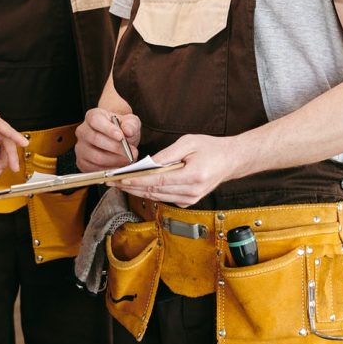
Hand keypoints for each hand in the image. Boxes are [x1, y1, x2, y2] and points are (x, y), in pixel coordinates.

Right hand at [75, 108, 141, 172]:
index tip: (121, 137)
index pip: (96, 121)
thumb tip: (128, 131)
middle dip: (116, 148)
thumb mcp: (130, 122)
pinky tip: (119, 167)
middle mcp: (83, 131)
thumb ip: (131, 124)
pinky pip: (94, 169)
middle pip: (96, 139)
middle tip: (132, 152)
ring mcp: (81, 147)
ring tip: (128, 160)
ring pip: (96, 157)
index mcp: (92, 116)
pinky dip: (109, 170)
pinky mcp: (82, 162)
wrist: (117, 138)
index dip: (108, 129)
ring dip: (115, 161)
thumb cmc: (121, 129)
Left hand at [115, 133, 247, 206]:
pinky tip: (136, 186)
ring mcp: (190, 199)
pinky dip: (148, 192)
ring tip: (119, 184)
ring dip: (136, 190)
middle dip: (131, 186)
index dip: (137, 180)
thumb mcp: (188, 143)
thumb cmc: (210, 148)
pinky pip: (163, 197)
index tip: (121, 178)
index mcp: (193, 176)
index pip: (158, 181)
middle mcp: (191, 192)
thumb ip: (167, 155)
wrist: (230, 160)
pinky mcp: (187, 201)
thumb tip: (146, 163)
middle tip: (112, 182)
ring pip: (156, 196)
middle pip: (154, 191)